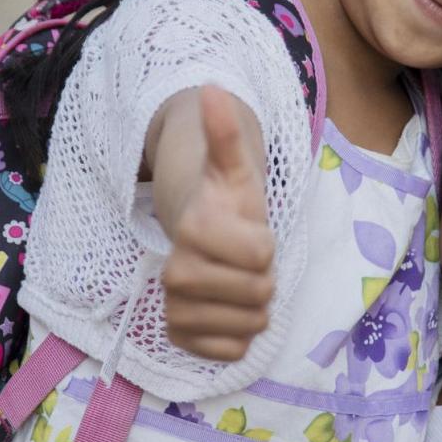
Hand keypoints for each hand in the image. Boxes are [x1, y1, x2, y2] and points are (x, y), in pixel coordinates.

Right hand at [160, 86, 274, 361]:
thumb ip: (226, 133)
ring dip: (253, 307)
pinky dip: (238, 336)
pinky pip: (231, 352)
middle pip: (259, 295)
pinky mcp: (180, 338)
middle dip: (262, 279)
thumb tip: (215, 89)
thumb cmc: (226, 203)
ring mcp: (176, 308)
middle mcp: (177, 273)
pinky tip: (226, 311)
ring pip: (247, 326)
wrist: (197, 237)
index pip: (261, 257)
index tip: (248, 233)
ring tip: (236, 283)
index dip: (265, 246)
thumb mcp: (234, 168)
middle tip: (244, 262)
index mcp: (194, 230)